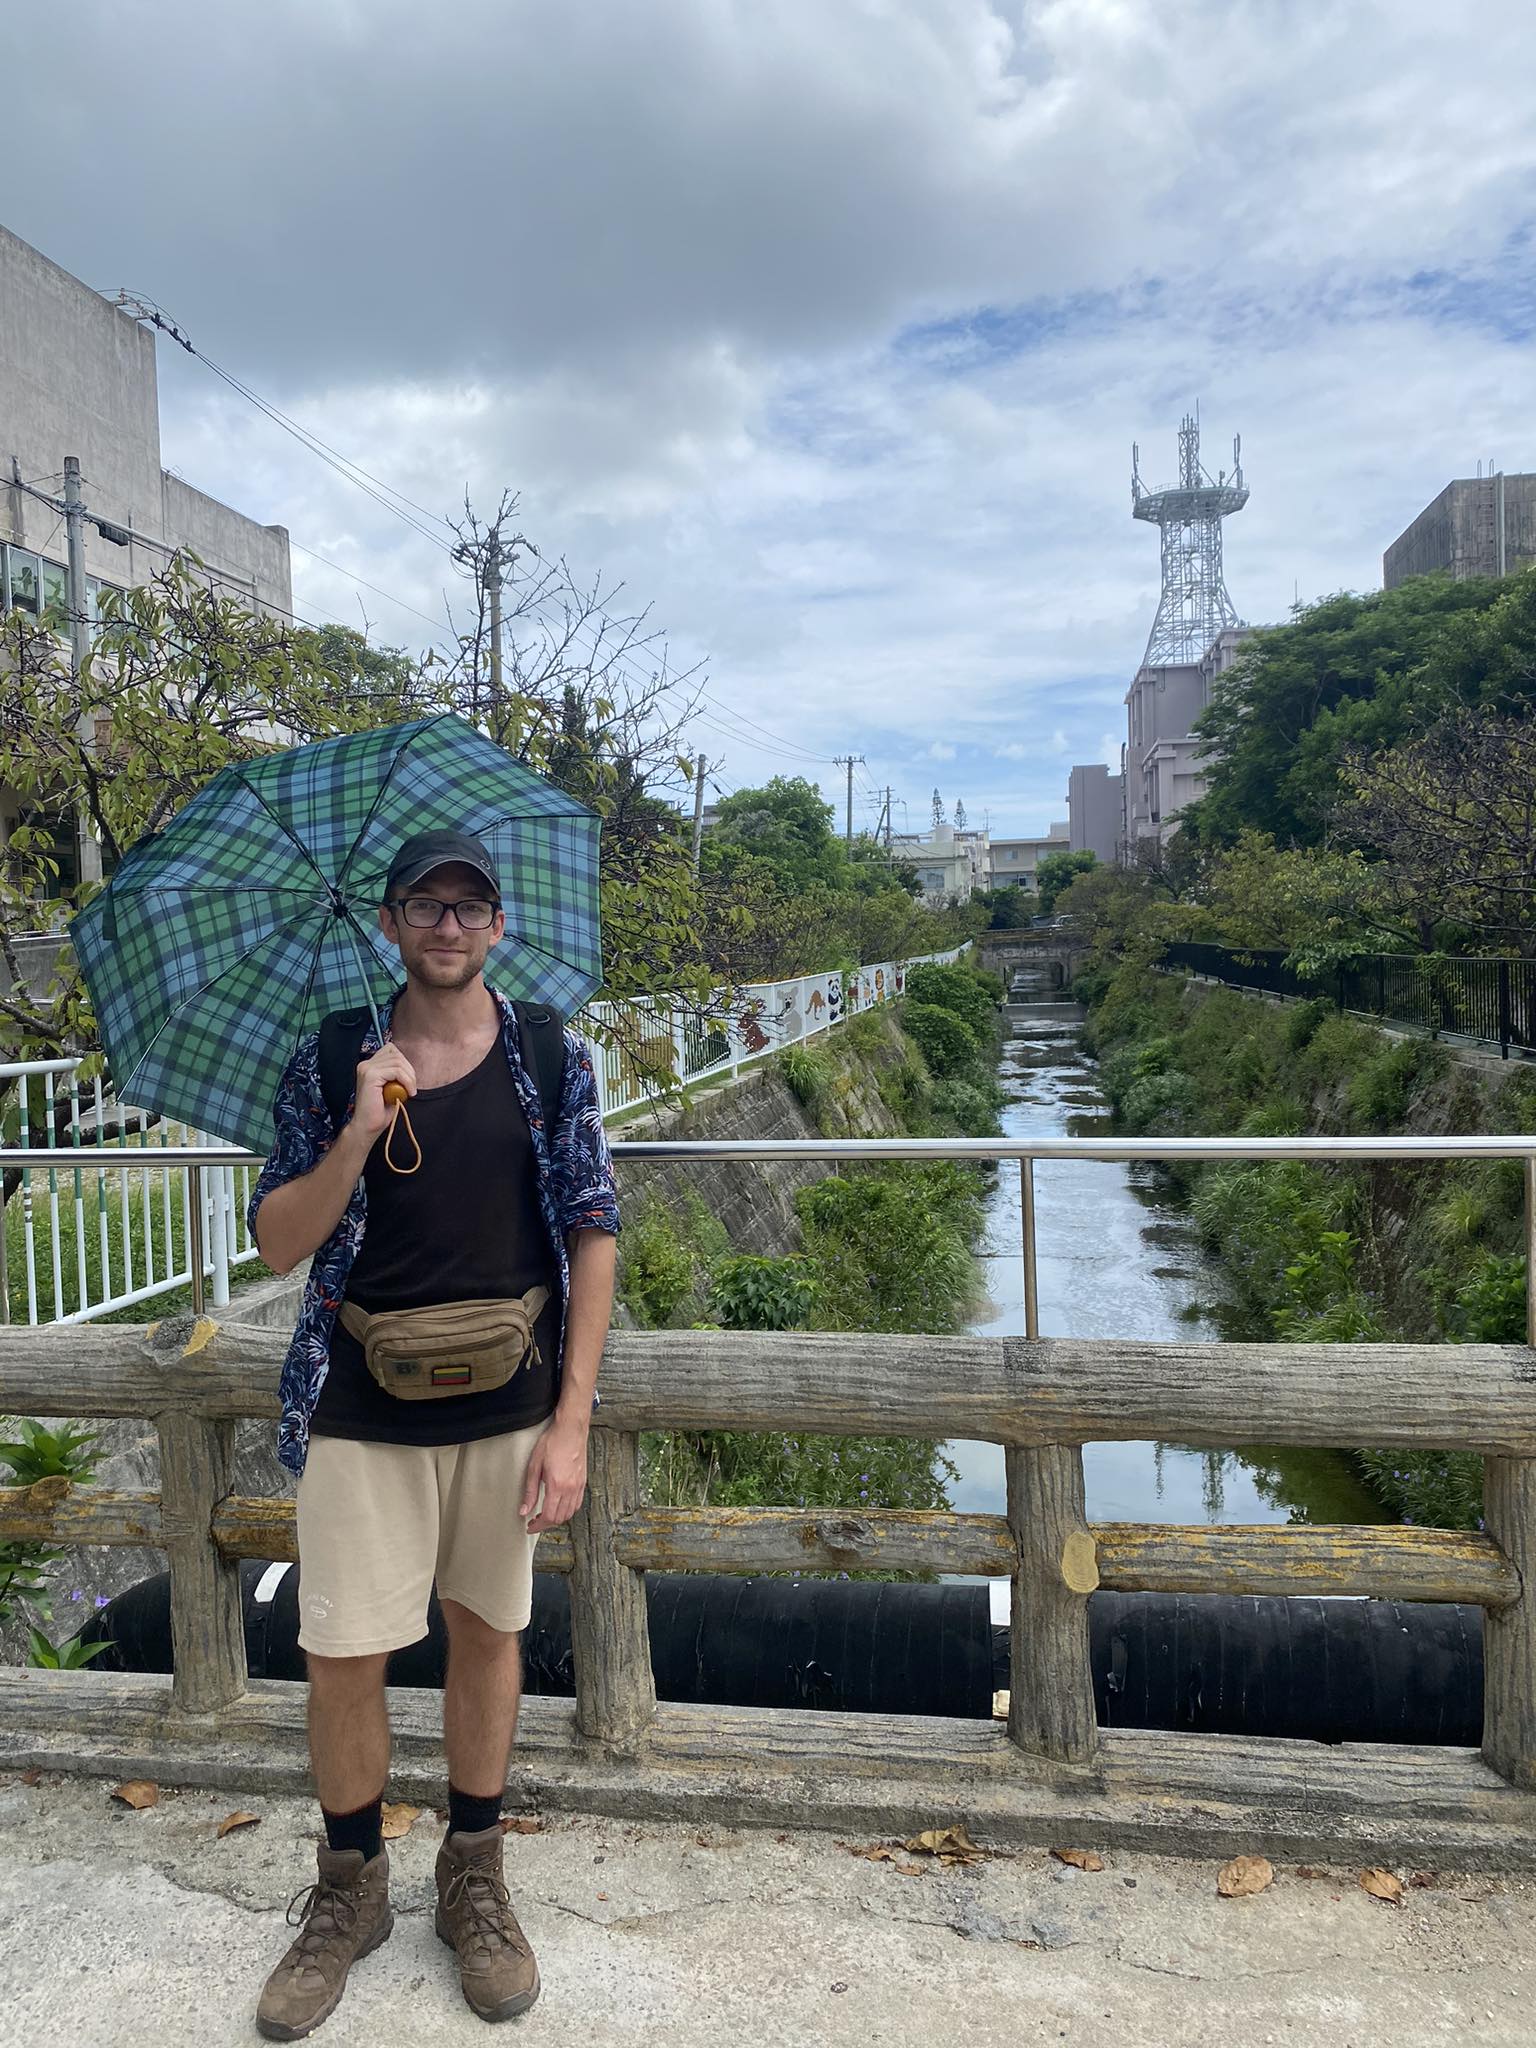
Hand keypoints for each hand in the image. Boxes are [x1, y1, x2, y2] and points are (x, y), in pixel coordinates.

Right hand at [349, 1045, 416, 1141]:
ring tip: (409, 1092)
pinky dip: (407, 1081)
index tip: (408, 1080)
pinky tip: (407, 1093)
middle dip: (409, 1070)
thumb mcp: (391, 1087)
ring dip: (409, 1077)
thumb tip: (409, 1068)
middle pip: (396, 1054)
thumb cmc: (379, 1111)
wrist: (367, 1127)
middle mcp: (366, 1064)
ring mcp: (367, 1069)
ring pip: (398, 1061)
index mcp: (369, 1065)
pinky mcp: (371, 1076)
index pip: (391, 1050)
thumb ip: (397, 1074)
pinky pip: (396, 1071)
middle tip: (411, 1088)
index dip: (404, 1063)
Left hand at [521, 1416, 589, 1532]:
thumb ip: (530, 1491)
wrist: (571, 1429)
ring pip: (569, 1513)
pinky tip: (558, 1505)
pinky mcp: (583, 1482)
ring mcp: (579, 1486)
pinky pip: (576, 1504)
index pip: (548, 1516)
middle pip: (559, 1518)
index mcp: (557, 1485)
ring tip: (545, 1514)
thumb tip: (524, 1510)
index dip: (538, 1526)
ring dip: (556, 1518)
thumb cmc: (553, 1443)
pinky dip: (567, 1510)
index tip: (530, 1527)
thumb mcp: (534, 1466)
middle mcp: (570, 1488)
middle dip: (545, 1524)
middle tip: (534, 1521)